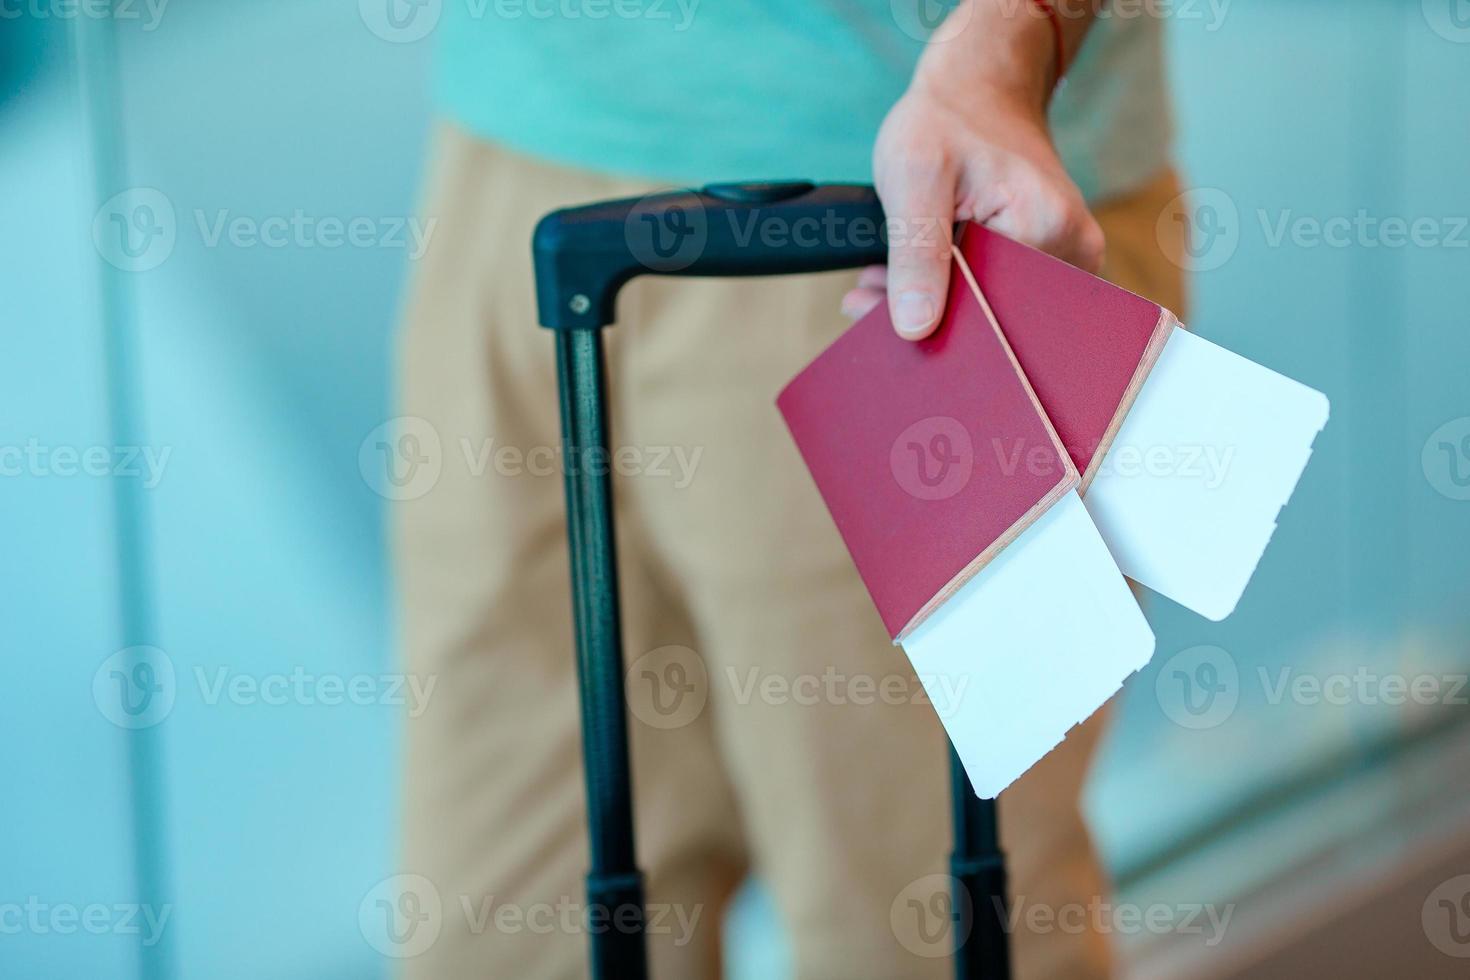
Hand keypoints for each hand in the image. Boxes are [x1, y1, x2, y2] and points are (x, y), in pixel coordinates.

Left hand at [845, 76, 1103, 339]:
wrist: (980, 87)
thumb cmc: (945, 121)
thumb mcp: (914, 178)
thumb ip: (916, 254)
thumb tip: (916, 328)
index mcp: (1046, 228)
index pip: (987, 311)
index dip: (925, 320)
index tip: (867, 308)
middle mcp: (1073, 249)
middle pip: (994, 315)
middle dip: (927, 314)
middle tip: (867, 295)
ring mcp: (1070, 255)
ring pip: (994, 309)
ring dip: (937, 303)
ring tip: (886, 279)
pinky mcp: (1054, 257)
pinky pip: (1001, 292)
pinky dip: (955, 289)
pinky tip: (916, 274)